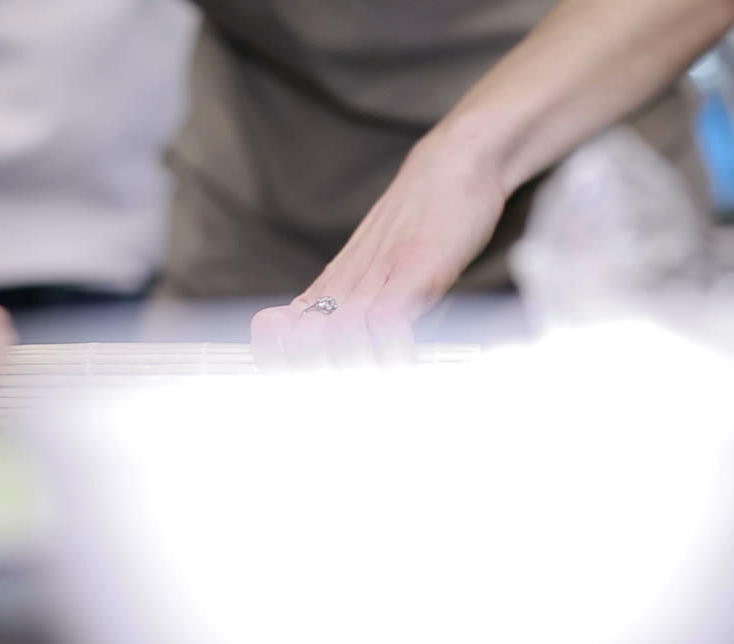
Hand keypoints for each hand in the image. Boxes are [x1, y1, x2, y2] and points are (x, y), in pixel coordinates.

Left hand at [251, 130, 507, 367]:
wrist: (455, 163)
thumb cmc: (423, 218)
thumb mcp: (378, 265)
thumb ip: (356, 301)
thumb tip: (340, 345)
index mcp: (333, 284)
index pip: (278, 334)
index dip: (278, 363)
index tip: (299, 382)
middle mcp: (348, 282)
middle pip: (302, 343)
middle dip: (315, 376)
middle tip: (343, 391)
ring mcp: (380, 274)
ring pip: (337, 336)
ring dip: (352, 368)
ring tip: (374, 382)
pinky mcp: (416, 268)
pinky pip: (388, 319)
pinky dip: (391, 349)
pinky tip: (404, 357)